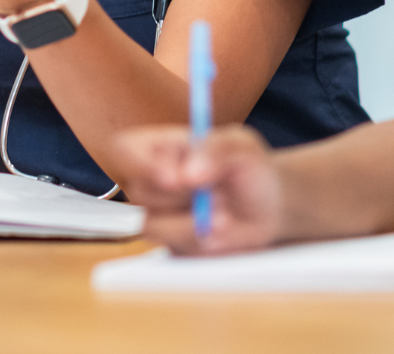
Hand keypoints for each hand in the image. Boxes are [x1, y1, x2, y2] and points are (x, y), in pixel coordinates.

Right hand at [113, 125, 282, 254]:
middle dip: (183, 198)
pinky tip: (223, 232)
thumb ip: (214, 150)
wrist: (268, 205)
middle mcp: (149, 182)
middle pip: (140, 193)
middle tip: (219, 197)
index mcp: (157, 147)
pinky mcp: (171, 244)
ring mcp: (157, 216)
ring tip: (226, 215)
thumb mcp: (240, 145)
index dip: (141, 164)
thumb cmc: (248, 166)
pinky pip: (174, 249)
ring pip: (154, 226)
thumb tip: (187, 173)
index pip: (125, 149)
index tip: (176, 178)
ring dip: (193, 224)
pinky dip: (202, 243)